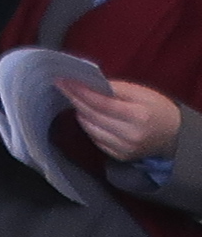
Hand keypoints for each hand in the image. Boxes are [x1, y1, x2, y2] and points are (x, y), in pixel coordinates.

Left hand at [59, 76, 183, 162]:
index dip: (79, 91)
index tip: (63, 81)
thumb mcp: (140, 92)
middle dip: (75, 99)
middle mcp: (130, 135)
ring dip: (80, 113)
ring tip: (76, 100)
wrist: (172, 134)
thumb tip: (86, 84)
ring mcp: (125, 148)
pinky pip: (95, 140)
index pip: (100, 103)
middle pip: (92, 116)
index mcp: (138, 116)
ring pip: (90, 129)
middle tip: (63, 87)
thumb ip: (114, 88)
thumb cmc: (155, 108)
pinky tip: (88, 116)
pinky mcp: (120, 156)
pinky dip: (89, 126)